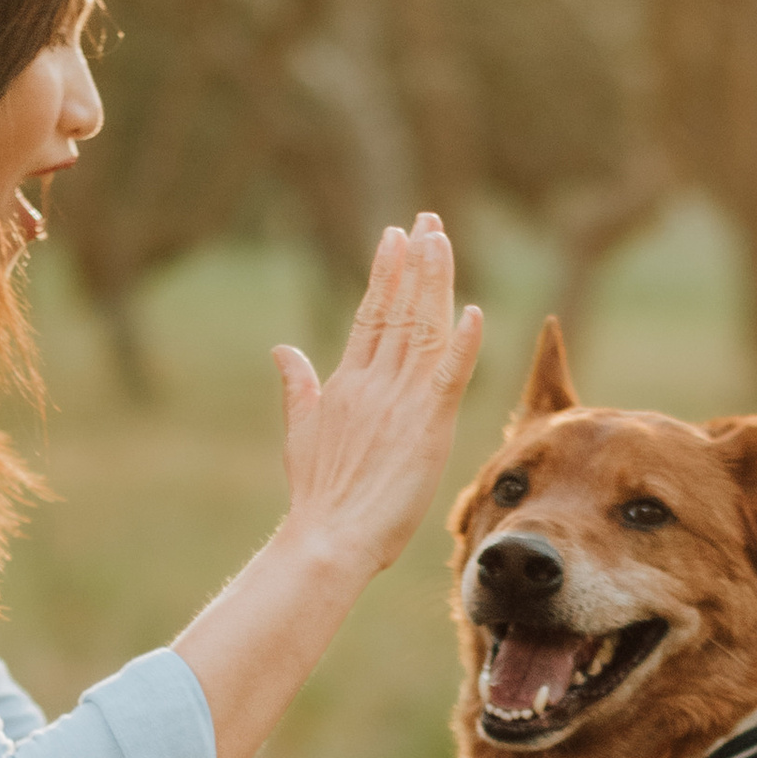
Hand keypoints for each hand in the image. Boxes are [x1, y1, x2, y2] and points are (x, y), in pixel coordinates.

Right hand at [272, 217, 484, 579]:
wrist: (326, 537)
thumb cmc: (317, 498)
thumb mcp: (300, 432)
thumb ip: (297, 386)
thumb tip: (282, 349)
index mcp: (347, 383)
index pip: (371, 314)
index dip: (386, 273)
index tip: (397, 236)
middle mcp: (373, 383)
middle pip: (399, 309)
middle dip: (415, 261)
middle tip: (428, 220)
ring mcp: (400, 401)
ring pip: (422, 329)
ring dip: (434, 282)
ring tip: (441, 240)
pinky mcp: (426, 426)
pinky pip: (449, 377)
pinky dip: (462, 344)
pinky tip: (474, 312)